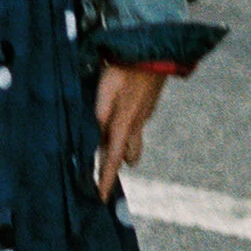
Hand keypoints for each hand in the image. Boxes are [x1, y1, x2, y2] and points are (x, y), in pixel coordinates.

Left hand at [94, 64, 167, 202]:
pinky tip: (118, 113)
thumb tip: (96, 137)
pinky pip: (136, 122)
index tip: (101, 198)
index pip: (114, 160)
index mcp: (124, 125)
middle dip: (118, 163)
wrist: (154, 52)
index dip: (106, 179)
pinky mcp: (147, 104)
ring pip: (134, 138)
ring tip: (106, 140)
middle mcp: (137, 124)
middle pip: (129, 155)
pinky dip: (126, 125)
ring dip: (122, 144)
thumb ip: (99, 115)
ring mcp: (145, 114)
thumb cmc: (125, 70)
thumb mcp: (105, 91)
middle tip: (103, 167)